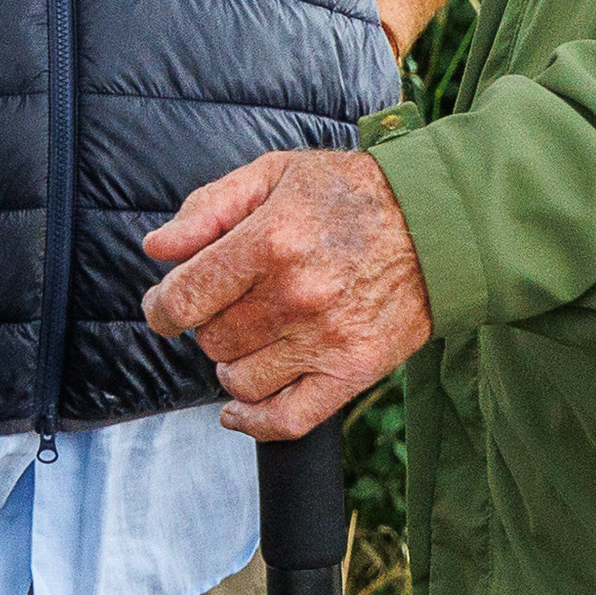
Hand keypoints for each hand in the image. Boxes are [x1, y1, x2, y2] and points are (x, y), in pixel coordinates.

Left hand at [142, 147, 431, 440]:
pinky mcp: (353, 371)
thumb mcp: (274, 174)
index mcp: (269, 241)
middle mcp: (295, 296)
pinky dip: (253, 421)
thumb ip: (208, 209)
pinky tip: (238, 409)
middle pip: (211, 339)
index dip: (161, 307)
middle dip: (209, 323)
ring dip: (233, 363)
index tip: (165, 306)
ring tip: (252, 335)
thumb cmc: (349, 194)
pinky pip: (287, 419)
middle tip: (232, 303)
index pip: (183, 299)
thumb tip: (156, 248)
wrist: (438, 223)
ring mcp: (325, 339)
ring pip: (239, 379)